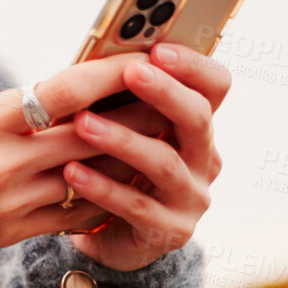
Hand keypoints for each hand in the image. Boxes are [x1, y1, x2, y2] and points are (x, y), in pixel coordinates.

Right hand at [0, 53, 156, 248]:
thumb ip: (16, 108)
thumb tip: (72, 92)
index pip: (63, 91)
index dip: (108, 74)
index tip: (138, 57)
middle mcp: (2, 163)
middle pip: (90, 134)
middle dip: (135, 114)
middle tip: (169, 96)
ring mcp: (12, 202)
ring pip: (92, 175)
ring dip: (130, 155)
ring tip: (159, 137)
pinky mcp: (16, 233)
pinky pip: (76, 213)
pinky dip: (104, 193)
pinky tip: (124, 179)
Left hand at [59, 43, 229, 270]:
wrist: (109, 238)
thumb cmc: (113, 170)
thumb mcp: (123, 130)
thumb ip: (123, 98)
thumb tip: (99, 54)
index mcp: (197, 126)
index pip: (215, 87)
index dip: (193, 66)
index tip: (159, 49)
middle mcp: (204, 160)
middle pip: (198, 119)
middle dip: (164, 92)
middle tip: (130, 72)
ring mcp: (191, 197)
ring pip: (164, 162)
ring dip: (122, 139)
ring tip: (82, 123)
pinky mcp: (170, 231)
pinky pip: (136, 205)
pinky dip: (102, 187)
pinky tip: (72, 171)